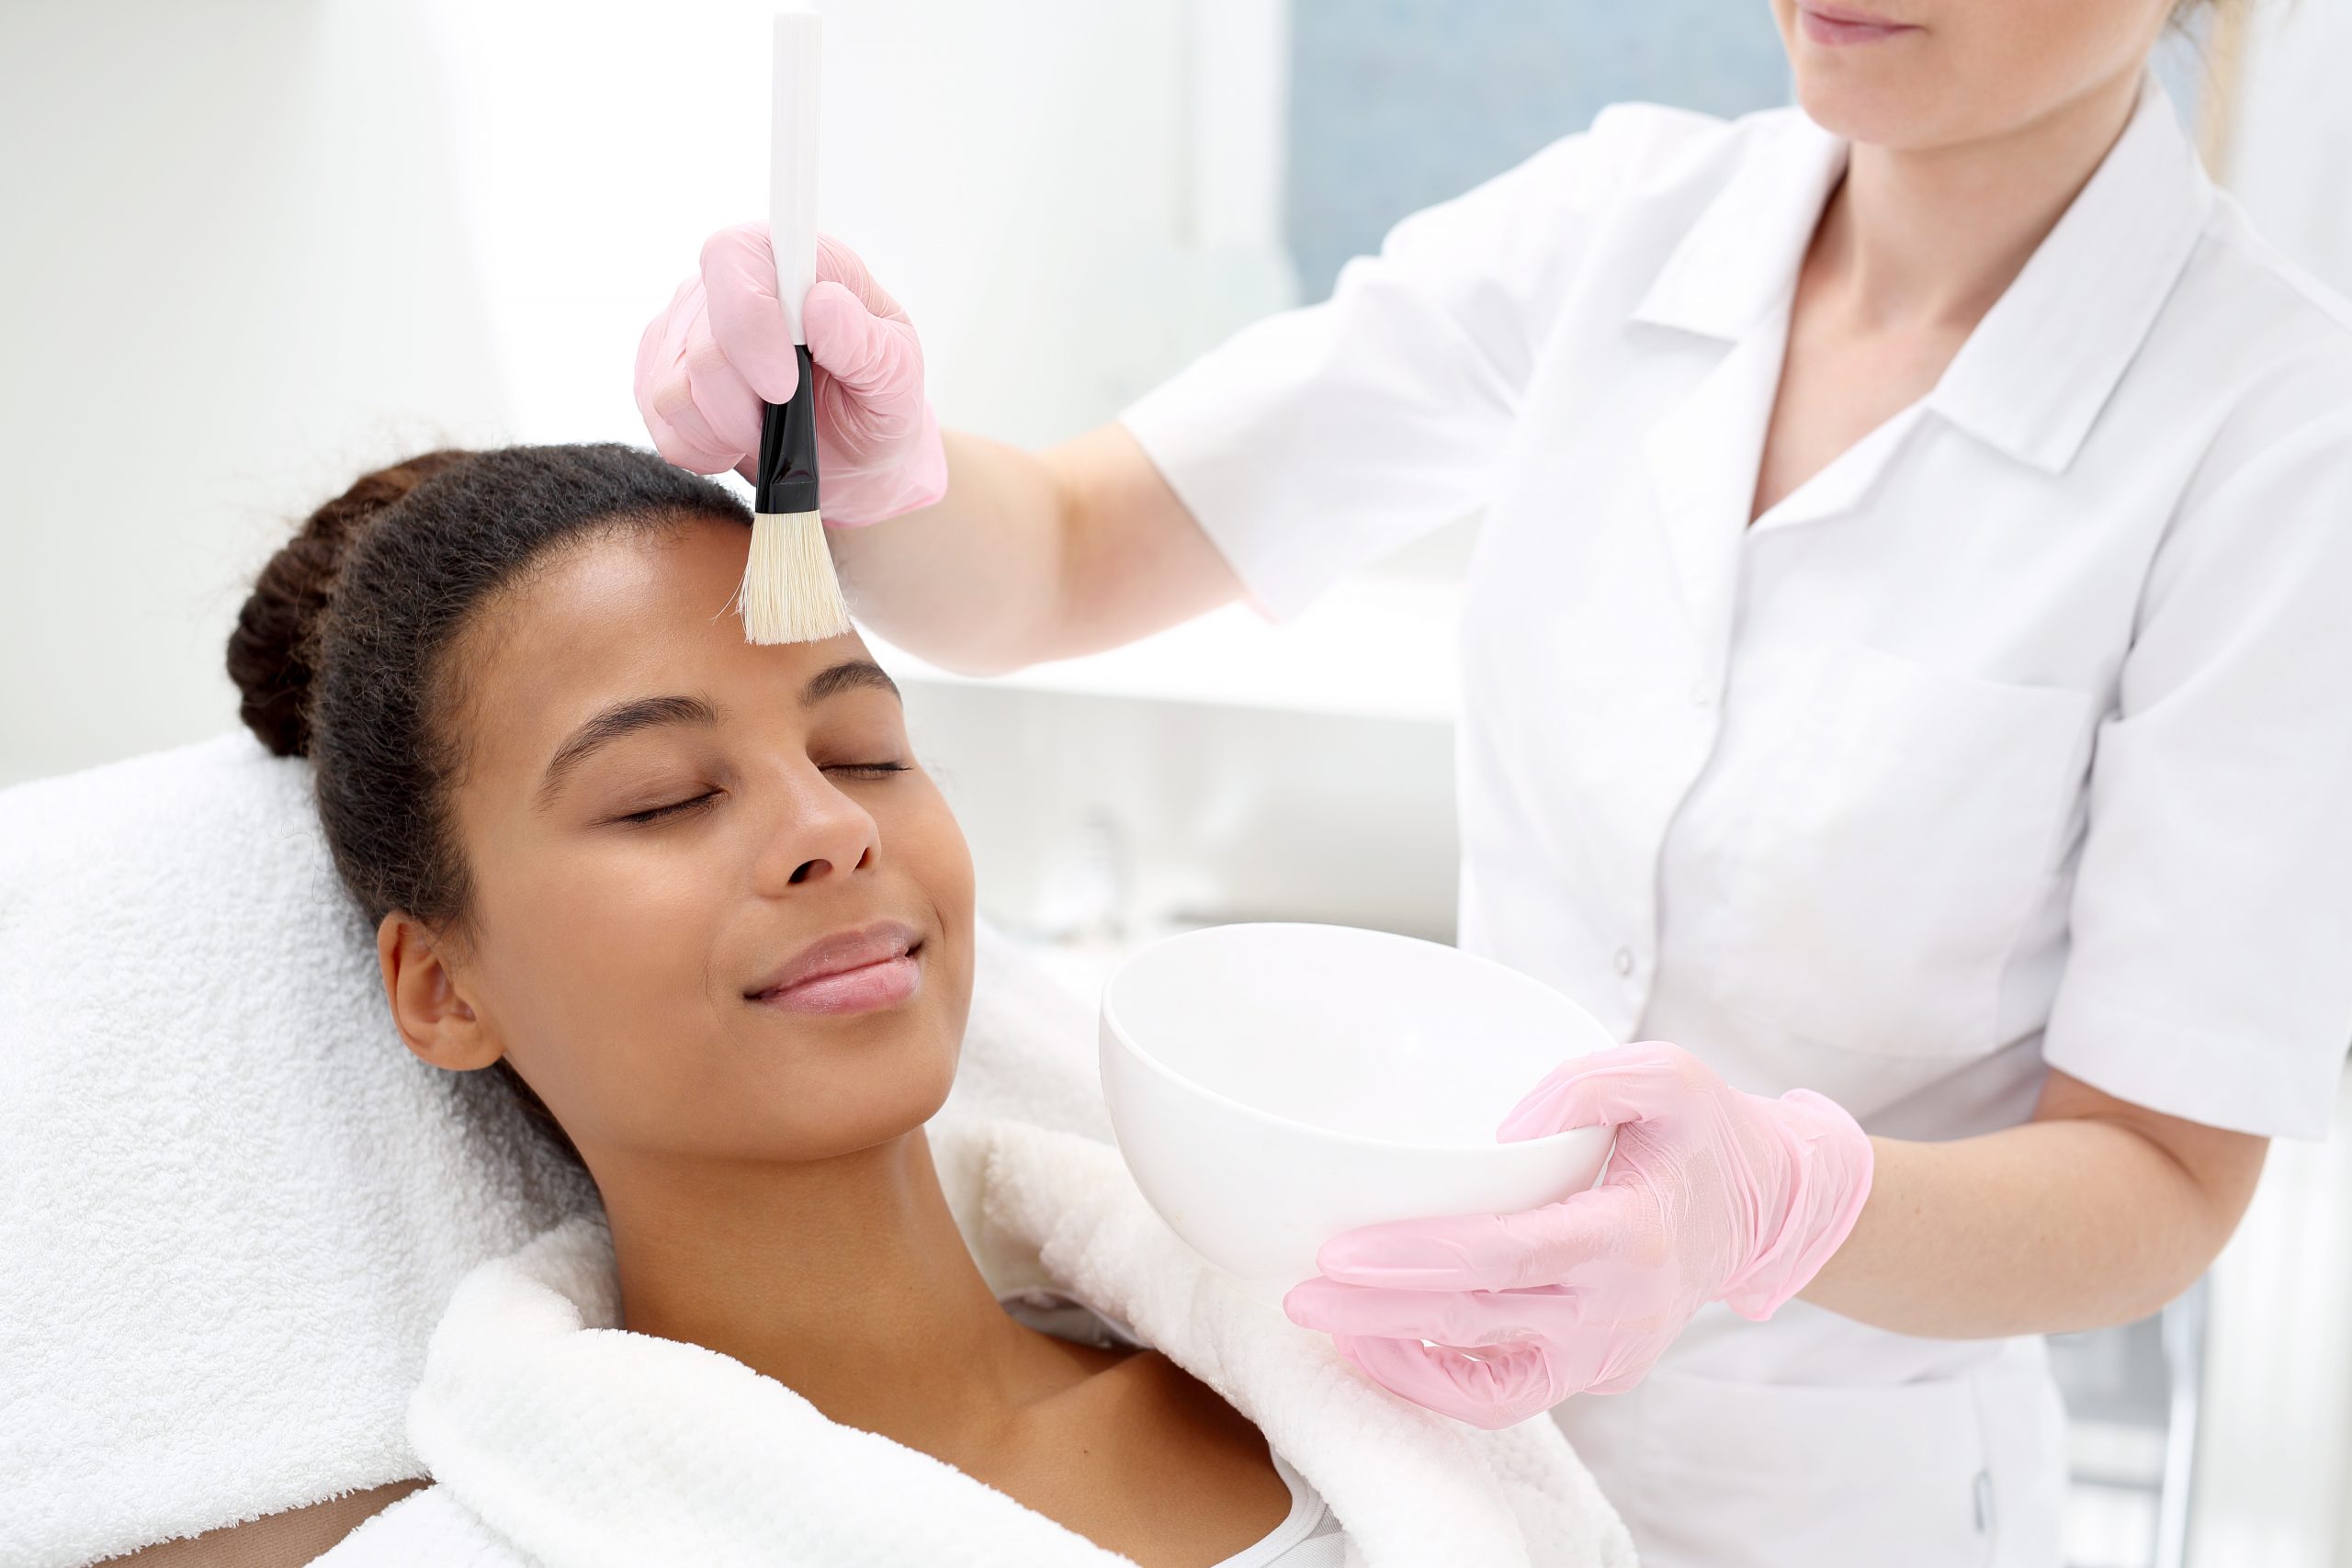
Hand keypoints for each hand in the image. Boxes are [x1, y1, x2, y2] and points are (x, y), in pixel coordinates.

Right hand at [634, 224, 948, 524]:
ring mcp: (687, 327)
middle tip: (791, 421)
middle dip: (749, 405)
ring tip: (771, 432)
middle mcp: (731, 283)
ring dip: (729, 430)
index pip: (734, 256)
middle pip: (704, 344)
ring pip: (674, 389)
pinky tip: (740, 442)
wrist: (853, 454)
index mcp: (792, 261)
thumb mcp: (895, 375)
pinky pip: (660, 422)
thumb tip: (820, 305)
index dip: (748, 322)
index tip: (783, 386)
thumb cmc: (876, 401)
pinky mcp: (662, 374)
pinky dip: (704, 448)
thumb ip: (864, 340)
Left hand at [1283, 1041, 1872, 1427]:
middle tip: (1301, 1292)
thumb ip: (1591, 1079)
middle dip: (1378, 1312)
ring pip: (1487, 1382)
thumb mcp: (1668, 1077)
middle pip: (1478, 1321)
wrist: (1763, 1209)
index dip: (1419, 1258)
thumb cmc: (1706, 1137)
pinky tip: (1383, 1347)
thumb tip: (1509, 1126)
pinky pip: (1507, 1398)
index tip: (1342, 1248)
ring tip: (1328, 1324)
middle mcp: (1618, 1310)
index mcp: (1633, 1235)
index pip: (1507, 1255)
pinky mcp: (1593, 1374)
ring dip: (1399, 1358)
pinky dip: (1440, 1383)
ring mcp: (1606, 1354)